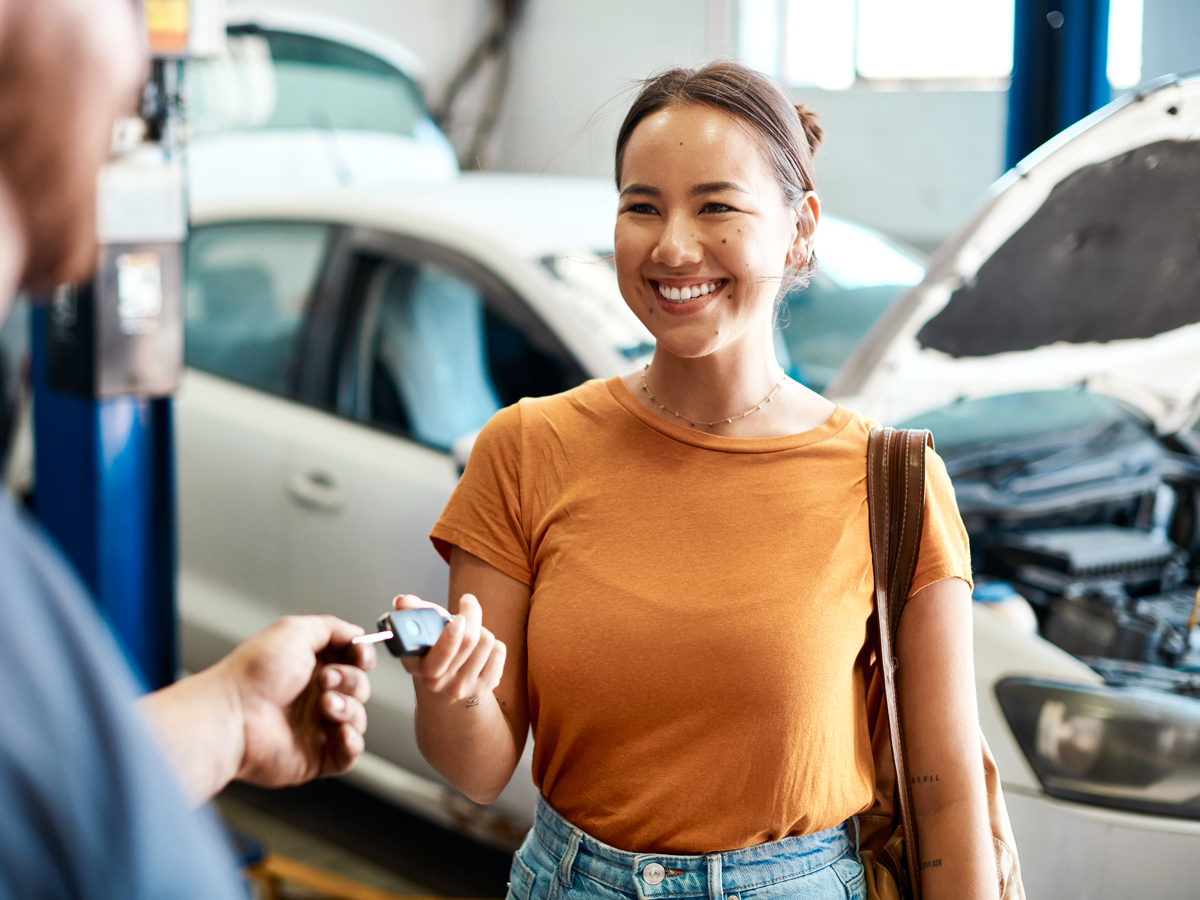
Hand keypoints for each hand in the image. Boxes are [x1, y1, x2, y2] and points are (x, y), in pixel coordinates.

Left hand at [218, 615, 374, 786]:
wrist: (233, 715)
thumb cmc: (254, 674)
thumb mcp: (295, 631)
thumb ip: (332, 627)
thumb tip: (358, 634)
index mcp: (311, 666)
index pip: (354, 661)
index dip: (362, 658)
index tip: (359, 656)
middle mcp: (315, 695)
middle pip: (360, 687)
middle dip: (351, 681)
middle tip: (325, 680)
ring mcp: (316, 726)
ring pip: (358, 718)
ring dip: (349, 709)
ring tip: (325, 706)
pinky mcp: (315, 756)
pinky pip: (349, 754)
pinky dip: (352, 743)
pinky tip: (341, 732)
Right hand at [394, 594, 505, 703]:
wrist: (445, 681)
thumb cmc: (433, 647)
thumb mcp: (421, 629)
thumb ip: (412, 611)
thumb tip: (402, 600)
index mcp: (416, 665)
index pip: (439, 653)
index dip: (451, 636)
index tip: (458, 619)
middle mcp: (437, 681)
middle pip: (469, 640)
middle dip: (471, 616)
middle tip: (468, 605)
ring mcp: (461, 688)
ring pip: (487, 641)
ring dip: (481, 629)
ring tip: (471, 633)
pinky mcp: (483, 688)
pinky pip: (499, 652)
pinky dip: (494, 644)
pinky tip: (481, 649)